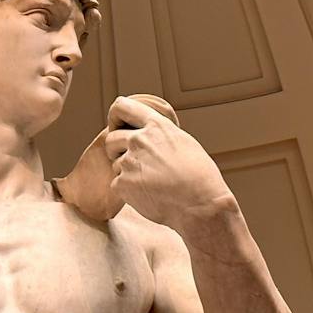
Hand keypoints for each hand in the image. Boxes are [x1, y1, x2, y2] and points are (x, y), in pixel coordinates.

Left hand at [103, 96, 235, 230]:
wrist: (200, 204)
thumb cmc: (200, 177)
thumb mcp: (184, 142)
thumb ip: (161, 134)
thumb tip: (149, 133)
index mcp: (156, 126)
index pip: (121, 107)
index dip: (116, 117)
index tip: (118, 126)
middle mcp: (139, 140)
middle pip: (111, 138)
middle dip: (117, 150)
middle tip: (134, 163)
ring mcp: (129, 162)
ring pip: (115, 163)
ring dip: (126, 172)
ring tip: (150, 183)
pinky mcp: (122, 184)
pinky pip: (117, 184)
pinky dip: (129, 191)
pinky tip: (148, 195)